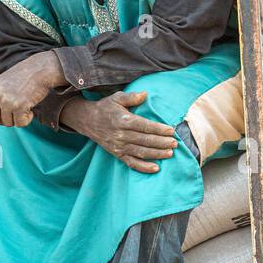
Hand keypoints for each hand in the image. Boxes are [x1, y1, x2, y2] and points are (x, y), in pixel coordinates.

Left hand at [0, 51, 64, 131]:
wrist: (40, 69)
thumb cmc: (25, 75)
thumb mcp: (3, 82)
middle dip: (7, 120)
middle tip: (17, 113)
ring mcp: (7, 101)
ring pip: (8, 123)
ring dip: (18, 119)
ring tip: (25, 107)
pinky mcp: (18, 107)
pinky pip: (20, 123)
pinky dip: (27, 120)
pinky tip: (30, 110)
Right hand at [61, 91, 176, 172]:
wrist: (87, 120)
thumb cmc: (105, 107)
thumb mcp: (117, 98)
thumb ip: (132, 97)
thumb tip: (145, 94)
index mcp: (123, 120)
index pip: (144, 126)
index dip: (159, 129)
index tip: (171, 130)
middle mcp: (121, 135)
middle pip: (145, 140)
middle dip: (161, 142)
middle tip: (175, 143)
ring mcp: (119, 146)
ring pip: (141, 152)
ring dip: (156, 154)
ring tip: (170, 153)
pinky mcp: (117, 154)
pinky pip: (131, 163)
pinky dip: (143, 167)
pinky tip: (156, 168)